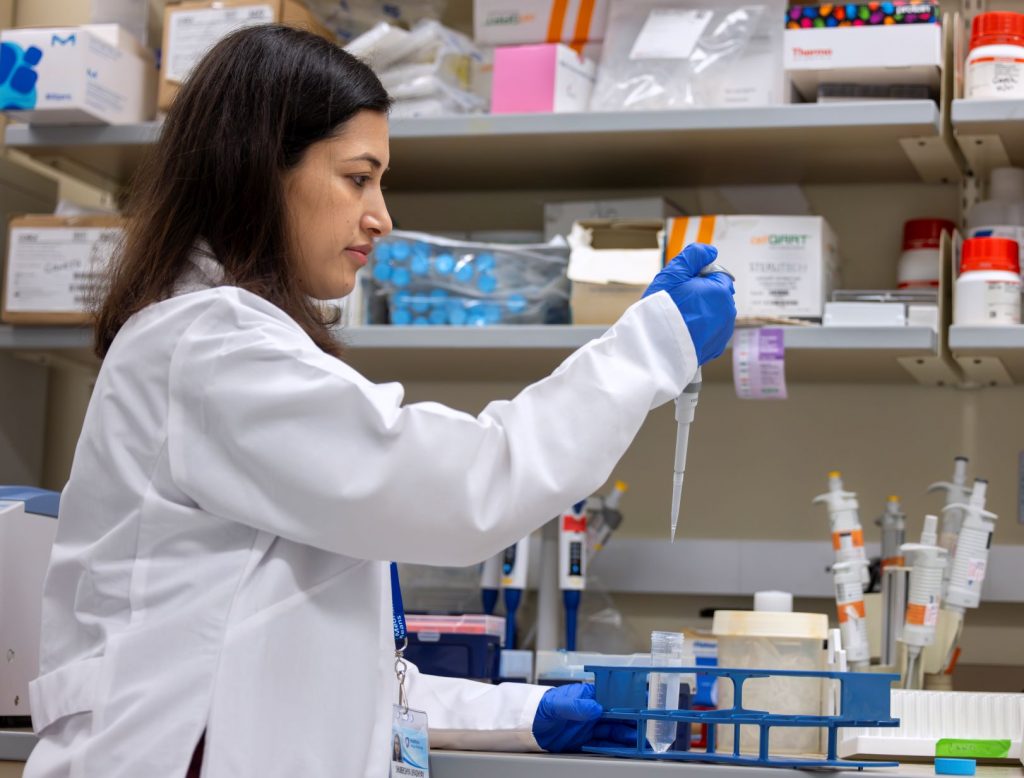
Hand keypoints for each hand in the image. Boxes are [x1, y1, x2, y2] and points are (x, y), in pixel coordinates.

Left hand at [531, 683, 636, 752]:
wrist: (528, 725)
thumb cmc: (541, 708)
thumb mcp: (557, 706)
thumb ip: (576, 707)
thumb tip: (596, 708)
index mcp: (587, 696)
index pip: (612, 696)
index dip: (628, 700)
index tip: (642, 705)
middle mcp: (591, 710)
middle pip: (617, 715)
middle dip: (632, 721)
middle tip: (646, 728)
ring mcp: (589, 725)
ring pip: (613, 730)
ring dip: (627, 735)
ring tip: (639, 740)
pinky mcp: (584, 740)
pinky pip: (604, 743)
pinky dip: (616, 746)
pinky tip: (626, 748)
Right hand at [643, 243, 735, 364]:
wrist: (658, 349)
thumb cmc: (662, 310)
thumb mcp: (672, 275)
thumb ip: (693, 256)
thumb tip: (711, 251)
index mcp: (720, 290)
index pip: (717, 274)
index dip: (699, 277)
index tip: (682, 286)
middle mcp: (728, 310)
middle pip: (717, 293)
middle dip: (703, 294)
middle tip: (679, 303)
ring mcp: (724, 329)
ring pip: (716, 312)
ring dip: (703, 311)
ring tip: (681, 319)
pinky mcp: (718, 345)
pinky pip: (713, 329)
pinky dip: (703, 328)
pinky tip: (686, 331)